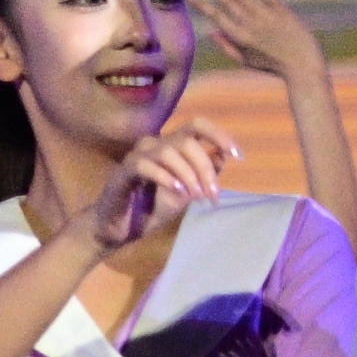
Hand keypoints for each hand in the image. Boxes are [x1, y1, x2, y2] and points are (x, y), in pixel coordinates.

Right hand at [95, 118, 241, 248]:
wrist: (119, 229)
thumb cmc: (150, 209)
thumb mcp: (187, 193)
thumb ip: (203, 174)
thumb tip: (223, 157)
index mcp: (171, 146)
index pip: (198, 126)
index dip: (219, 136)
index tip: (238, 155)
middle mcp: (155, 145)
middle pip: (187, 141)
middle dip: (205, 168)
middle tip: (213, 195)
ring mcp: (137, 156)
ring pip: (169, 152)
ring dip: (188, 175)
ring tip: (195, 197)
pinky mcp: (123, 171)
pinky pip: (146, 165)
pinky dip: (166, 178)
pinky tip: (177, 192)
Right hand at [193, 0, 335, 90]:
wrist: (301, 66)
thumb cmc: (273, 65)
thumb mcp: (246, 61)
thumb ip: (227, 47)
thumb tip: (211, 31)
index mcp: (239, 37)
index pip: (216, 17)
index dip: (201, 4)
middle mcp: (249, 25)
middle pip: (227, 1)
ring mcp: (265, 17)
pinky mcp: (281, 11)